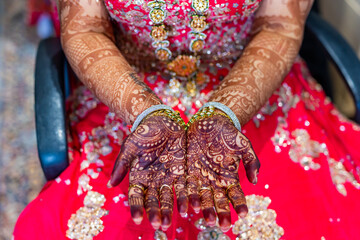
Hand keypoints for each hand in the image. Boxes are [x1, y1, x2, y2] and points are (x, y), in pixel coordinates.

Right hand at [110, 111, 186, 230]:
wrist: (162, 120)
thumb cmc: (143, 132)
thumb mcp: (131, 146)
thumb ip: (122, 164)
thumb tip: (109, 185)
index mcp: (139, 176)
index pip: (136, 195)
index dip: (137, 207)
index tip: (138, 219)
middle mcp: (153, 181)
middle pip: (154, 200)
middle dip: (156, 212)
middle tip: (160, 224)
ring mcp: (168, 178)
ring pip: (170, 197)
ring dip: (172, 209)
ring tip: (174, 221)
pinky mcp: (182, 172)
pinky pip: (186, 187)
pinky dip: (188, 197)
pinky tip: (192, 207)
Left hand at [186, 111, 259, 231]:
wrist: (209, 120)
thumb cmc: (228, 132)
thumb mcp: (243, 144)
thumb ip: (251, 161)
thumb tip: (255, 181)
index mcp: (229, 176)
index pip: (236, 194)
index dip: (240, 204)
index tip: (244, 214)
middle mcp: (214, 181)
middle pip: (218, 200)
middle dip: (221, 212)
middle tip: (222, 225)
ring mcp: (199, 177)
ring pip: (201, 197)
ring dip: (204, 209)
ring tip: (206, 220)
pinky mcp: (186, 171)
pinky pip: (185, 186)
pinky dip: (186, 197)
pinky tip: (187, 208)